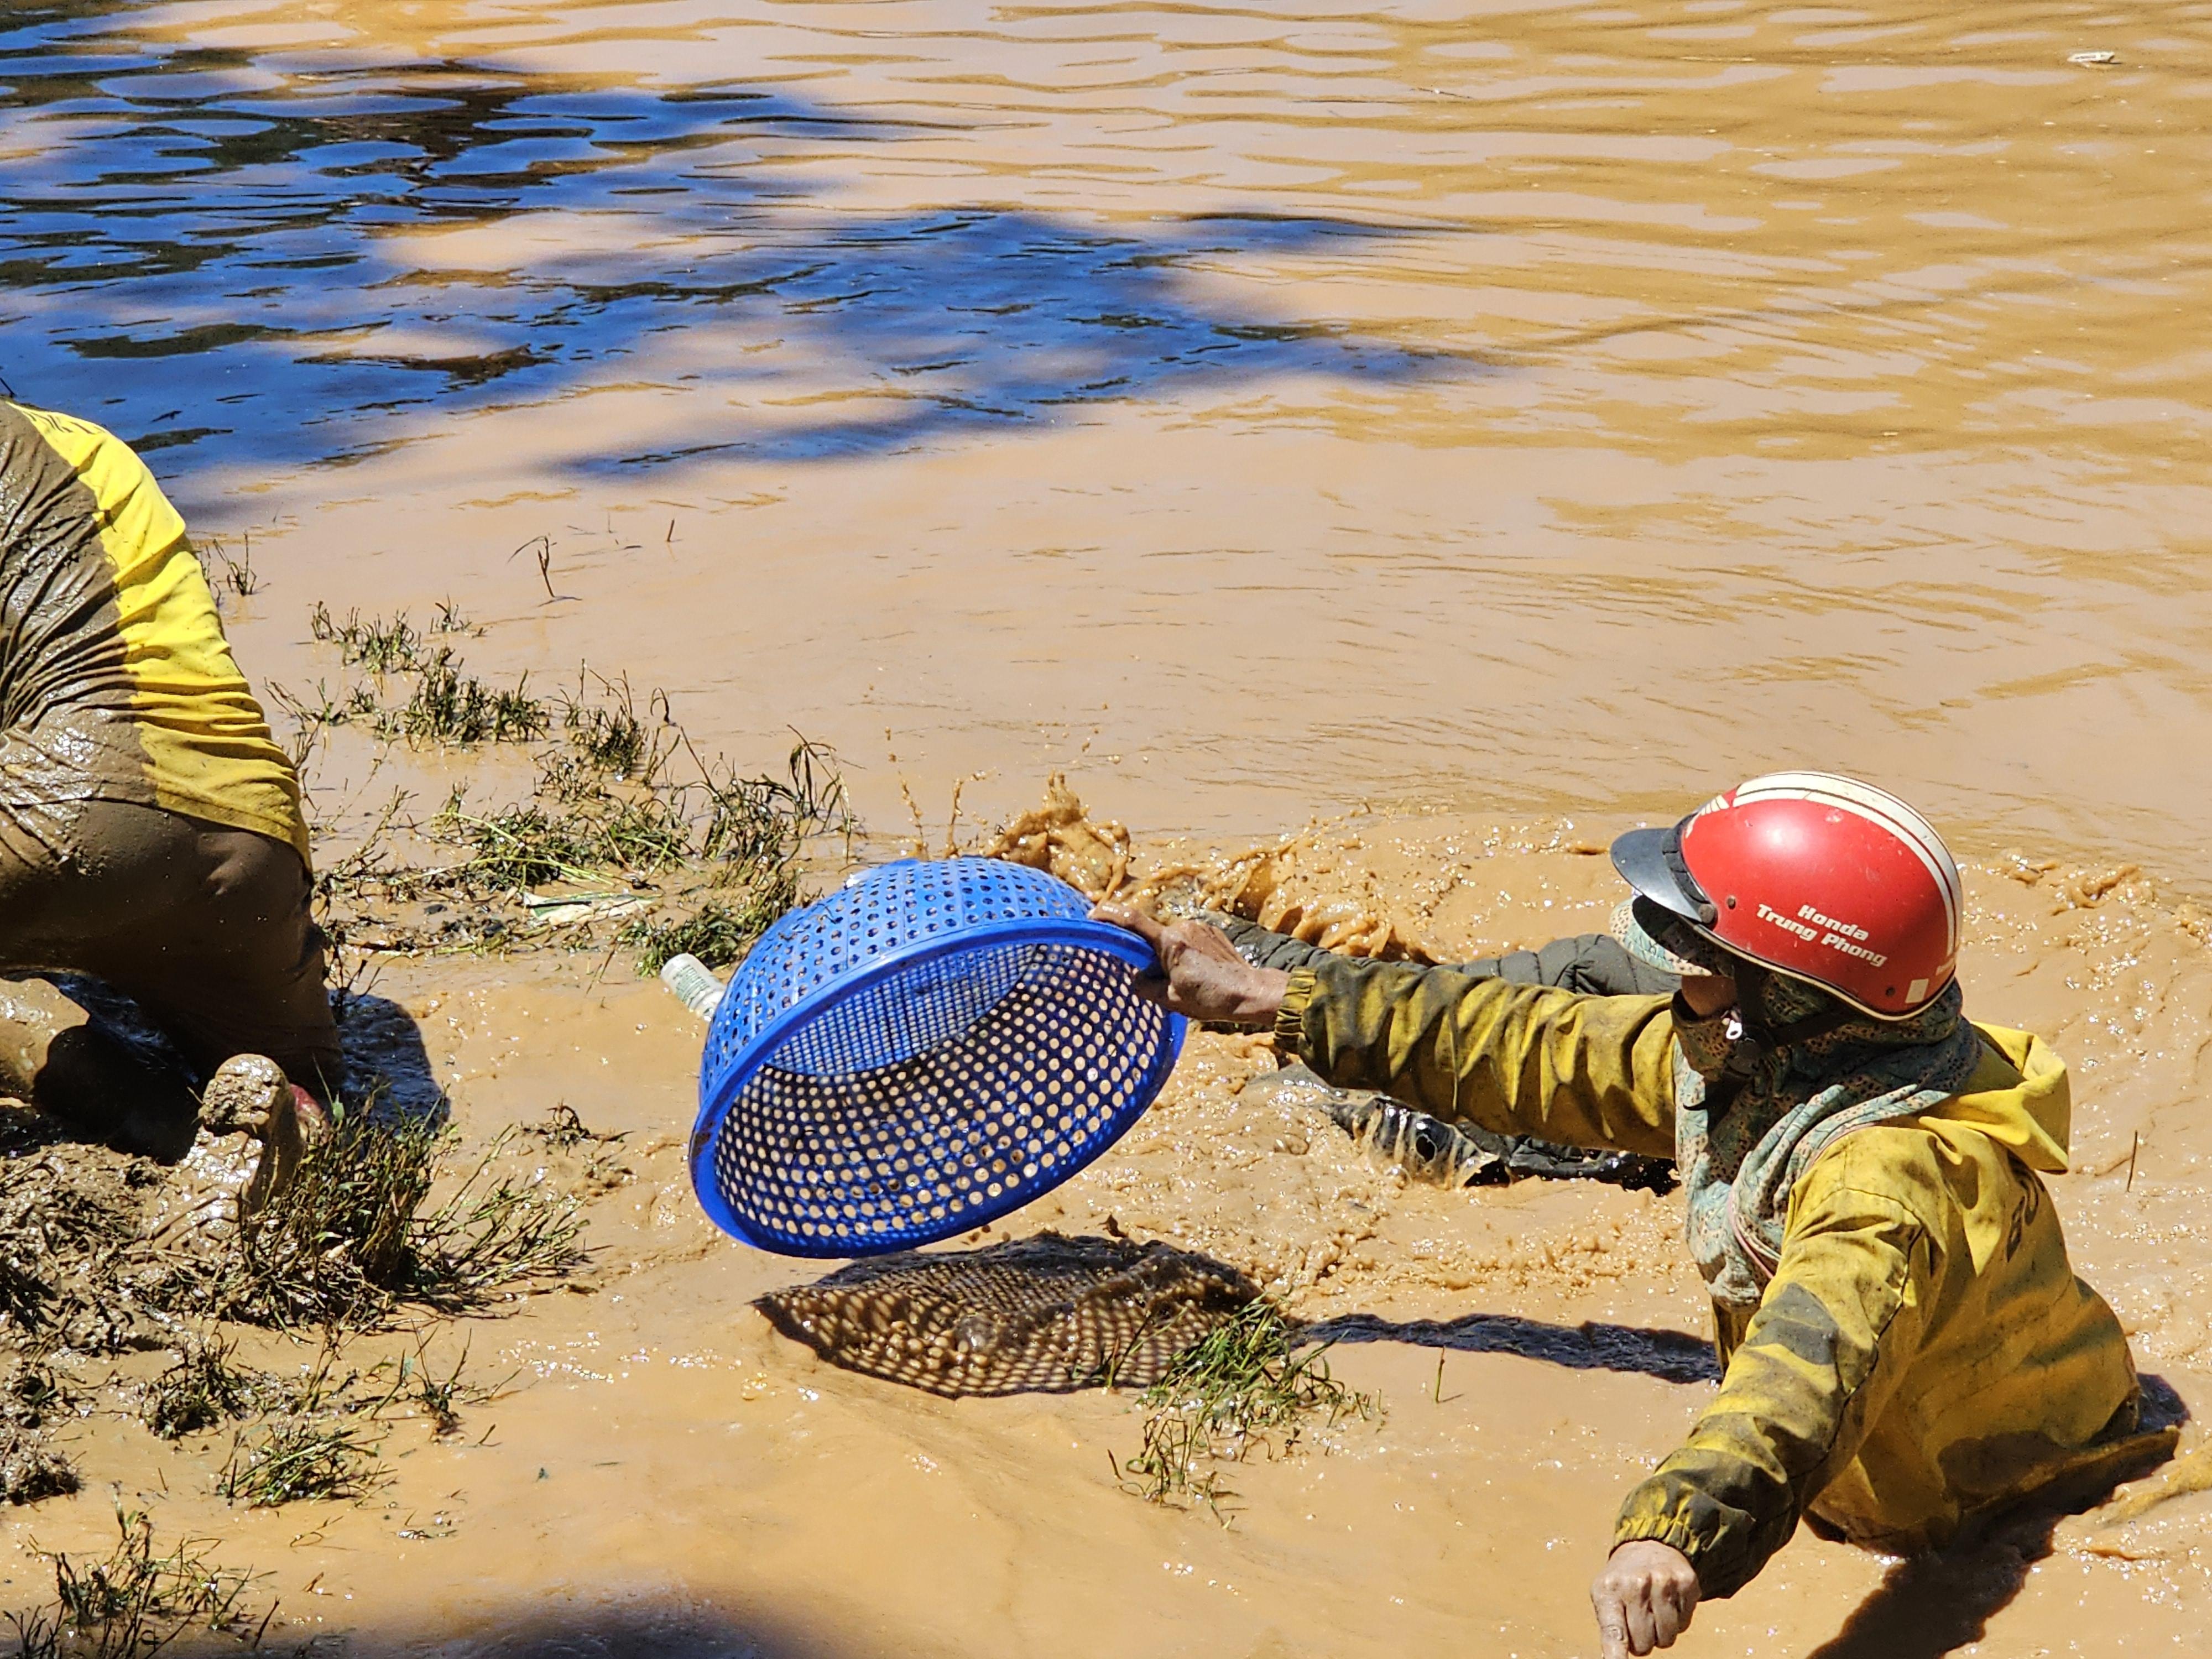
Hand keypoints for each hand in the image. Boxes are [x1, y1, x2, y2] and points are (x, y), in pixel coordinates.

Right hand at [1089, 902, 1289, 1025]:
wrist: (1249, 992)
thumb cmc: (1211, 999)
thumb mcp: (1170, 999)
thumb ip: (1145, 987)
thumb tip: (1135, 979)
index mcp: (1170, 943)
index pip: (1132, 922)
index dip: (1109, 916)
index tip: (1093, 915)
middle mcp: (1182, 928)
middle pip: (1152, 937)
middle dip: (1148, 955)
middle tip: (1159, 980)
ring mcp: (1198, 927)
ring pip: (1170, 939)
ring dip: (1169, 955)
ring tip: (1185, 981)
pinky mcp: (1210, 931)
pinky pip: (1187, 939)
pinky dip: (1184, 953)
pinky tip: (1198, 972)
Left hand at [1591, 1541, 1699, 1656]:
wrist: (1649, 1545)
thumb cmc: (1623, 1579)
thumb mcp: (1605, 1594)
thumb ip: (1609, 1626)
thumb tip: (1613, 1658)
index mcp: (1609, 1589)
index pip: (1613, 1631)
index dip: (1616, 1655)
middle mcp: (1636, 1584)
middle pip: (1644, 1644)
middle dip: (1642, 1641)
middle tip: (1638, 1620)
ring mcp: (1664, 1582)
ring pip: (1666, 1639)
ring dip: (1660, 1633)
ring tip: (1653, 1611)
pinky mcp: (1687, 1583)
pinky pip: (1683, 1626)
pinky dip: (1676, 1620)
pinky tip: (1668, 1602)